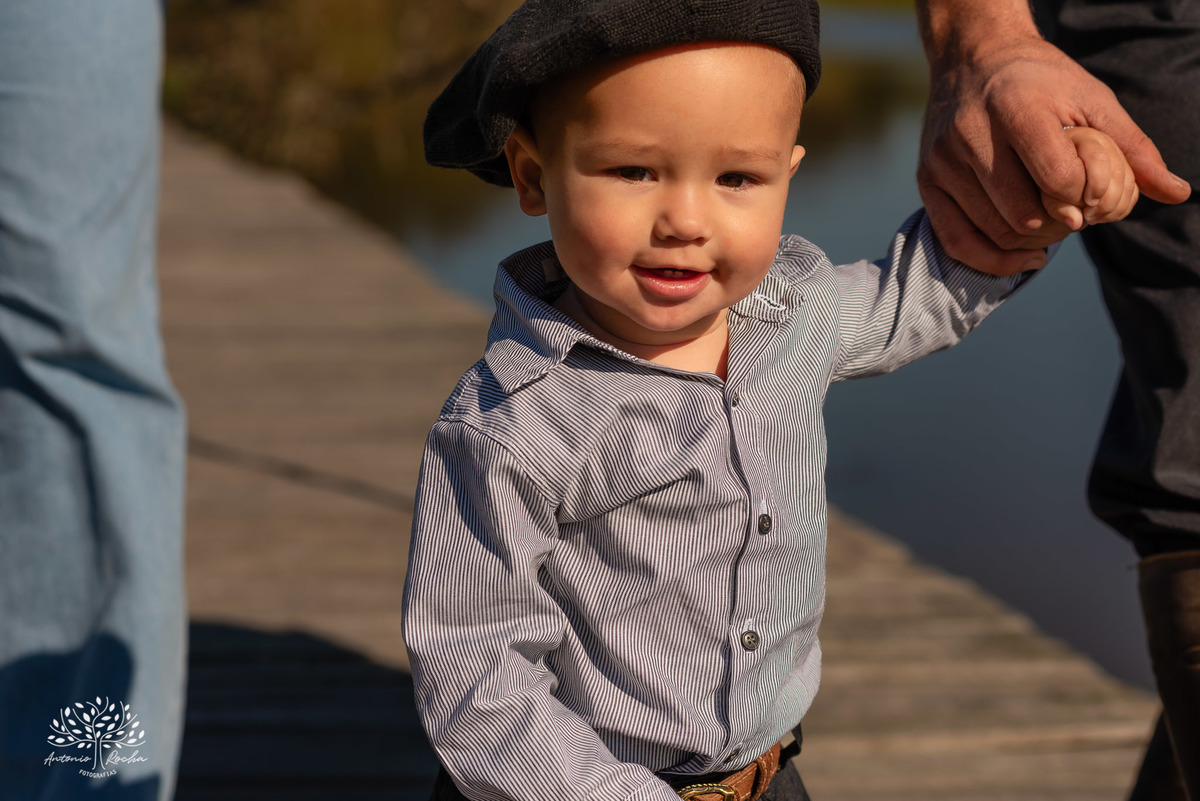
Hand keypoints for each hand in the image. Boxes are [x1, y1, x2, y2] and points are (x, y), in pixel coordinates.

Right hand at [918, 33, 1190, 274]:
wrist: (972, 57)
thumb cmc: (1040, 80)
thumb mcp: (1091, 99)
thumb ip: (1132, 148)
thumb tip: (1176, 192)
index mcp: (1016, 106)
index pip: (1056, 178)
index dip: (1081, 200)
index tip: (1090, 200)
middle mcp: (971, 134)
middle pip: (1023, 213)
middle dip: (1058, 226)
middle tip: (1073, 218)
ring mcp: (942, 161)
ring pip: (994, 230)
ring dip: (1030, 241)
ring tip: (1050, 226)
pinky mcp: (926, 180)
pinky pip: (956, 240)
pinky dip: (993, 260)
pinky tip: (1025, 257)